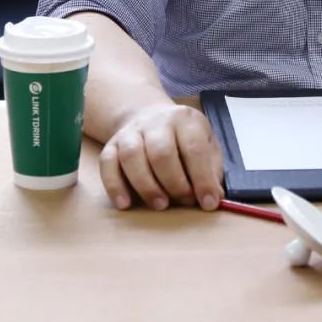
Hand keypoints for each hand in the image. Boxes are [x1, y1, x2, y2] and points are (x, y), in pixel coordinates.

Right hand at [98, 102, 224, 211]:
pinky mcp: (111, 145)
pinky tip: (125, 204)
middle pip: (161, 153)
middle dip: (174, 183)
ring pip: (132, 157)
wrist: (149, 116)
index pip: (194, 148)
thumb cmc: (183, 138)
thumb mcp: (205, 144)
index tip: (208, 203)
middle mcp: (157, 122)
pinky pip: (107, 165)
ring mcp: (131, 132)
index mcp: (185, 119)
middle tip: (183, 202)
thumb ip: (212, 169)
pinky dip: (114, 186)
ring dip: (146, 186)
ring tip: (160, 205)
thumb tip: (214, 197)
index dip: (202, 178)